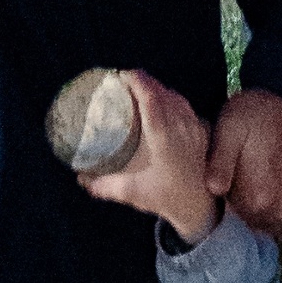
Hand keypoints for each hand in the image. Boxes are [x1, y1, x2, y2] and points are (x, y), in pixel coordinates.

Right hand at [74, 71, 218, 241]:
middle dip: (143, 81)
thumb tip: (80, 178)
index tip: (122, 75)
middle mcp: (182, 129)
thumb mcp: (132, 192)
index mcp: (165, 140)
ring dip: (157, 87)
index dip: (138, 83)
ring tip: (138, 86)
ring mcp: (194, 128)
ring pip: (175, 96)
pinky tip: (159, 101)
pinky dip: (169, 97)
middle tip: (123, 79)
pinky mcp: (201, 131)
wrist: (200, 207)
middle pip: (163, 93)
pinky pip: (184, 105)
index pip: (152, 101)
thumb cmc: (167, 199)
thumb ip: (105, 185)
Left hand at [209, 89, 281, 236]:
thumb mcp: (229, 130)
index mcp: (259, 200)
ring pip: (275, 229)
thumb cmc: (257, 114)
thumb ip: (219, 163)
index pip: (233, 227)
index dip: (222, 213)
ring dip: (263, 218)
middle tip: (235, 190)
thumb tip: (213, 191)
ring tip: (256, 191)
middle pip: (254, 230)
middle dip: (242, 217)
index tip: (218, 195)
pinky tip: (276, 196)